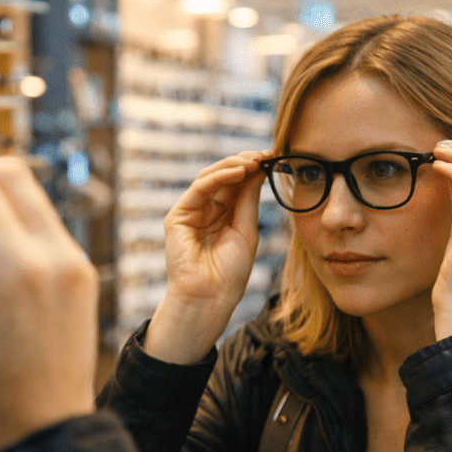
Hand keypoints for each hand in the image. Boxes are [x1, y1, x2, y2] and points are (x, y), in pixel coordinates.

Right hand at [144, 151, 267, 363]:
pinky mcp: (178, 216)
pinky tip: (239, 172)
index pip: (237, 184)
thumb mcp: (247, 230)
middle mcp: (206, 210)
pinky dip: (220, 176)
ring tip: (254, 160)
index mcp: (224, 216)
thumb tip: (259, 169)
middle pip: (224, 176)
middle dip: (245, 162)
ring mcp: (191, 212)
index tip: (273, 157)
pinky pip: (200, 188)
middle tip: (266, 154)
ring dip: (233, 165)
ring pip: (211, 177)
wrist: (210, 298)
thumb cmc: (230, 273)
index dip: (254, 169)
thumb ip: (248, 200)